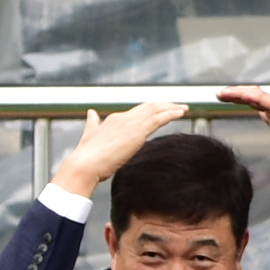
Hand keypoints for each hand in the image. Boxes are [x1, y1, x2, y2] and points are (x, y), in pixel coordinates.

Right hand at [52, 99, 192, 195]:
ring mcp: (130, 124)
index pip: (139, 111)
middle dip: (165, 105)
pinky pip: (159, 119)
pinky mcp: (137, 132)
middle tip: (179, 107)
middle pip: (149, 106)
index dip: (153, 110)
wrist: (84, 164)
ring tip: (184, 109)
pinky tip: (181, 113)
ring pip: (156, 110)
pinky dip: (171, 114)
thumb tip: (91, 113)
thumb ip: (93, 124)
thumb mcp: (91, 135)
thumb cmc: (86, 156)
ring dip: (172, 108)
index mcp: (114, 119)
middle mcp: (123, 118)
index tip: (165, 110)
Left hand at [217, 85, 269, 174]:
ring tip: (224, 94)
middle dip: (236, 92)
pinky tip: (240, 96)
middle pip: (255, 94)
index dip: (241, 96)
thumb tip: (263, 114)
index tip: (226, 98)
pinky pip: (266, 102)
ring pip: (258, 95)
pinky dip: (252, 97)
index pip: (257, 99)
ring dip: (240, 92)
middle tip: (221, 94)